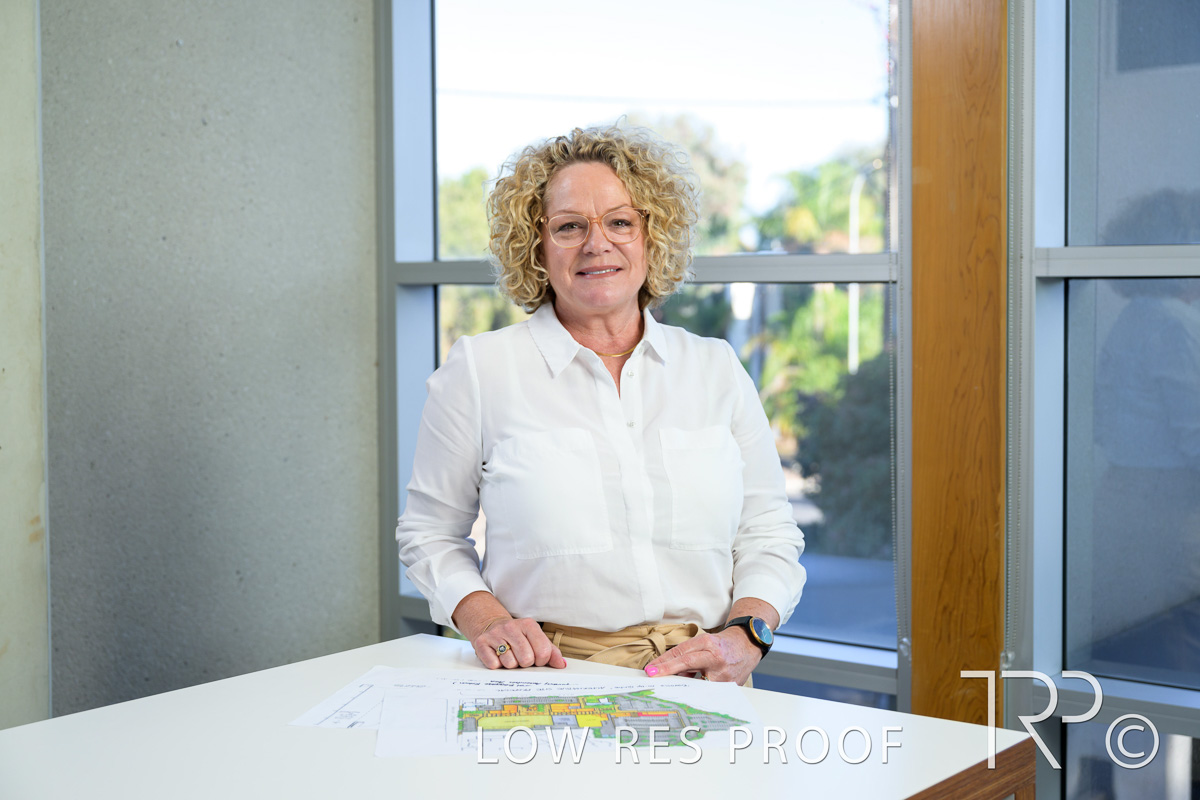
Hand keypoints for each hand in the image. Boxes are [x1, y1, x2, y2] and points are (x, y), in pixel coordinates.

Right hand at [470, 616, 566, 670]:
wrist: (491, 626)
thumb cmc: (518, 637)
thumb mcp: (535, 639)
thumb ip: (551, 652)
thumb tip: (561, 665)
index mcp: (529, 625)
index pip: (543, 652)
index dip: (541, 661)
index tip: (536, 658)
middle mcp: (512, 627)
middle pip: (527, 659)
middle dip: (525, 664)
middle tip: (520, 657)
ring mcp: (495, 634)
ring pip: (510, 664)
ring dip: (510, 665)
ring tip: (509, 655)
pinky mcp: (481, 643)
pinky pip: (494, 665)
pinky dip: (496, 665)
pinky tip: (497, 657)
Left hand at [643, 628, 761, 684]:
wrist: (746, 646)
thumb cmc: (722, 645)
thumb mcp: (703, 643)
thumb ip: (685, 655)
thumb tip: (667, 671)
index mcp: (709, 645)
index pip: (683, 655)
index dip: (665, 663)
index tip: (651, 670)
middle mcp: (717, 660)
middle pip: (688, 668)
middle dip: (670, 673)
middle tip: (655, 678)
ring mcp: (725, 676)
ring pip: (697, 684)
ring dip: (684, 684)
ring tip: (680, 683)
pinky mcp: (729, 688)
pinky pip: (708, 692)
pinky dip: (698, 691)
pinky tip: (694, 690)